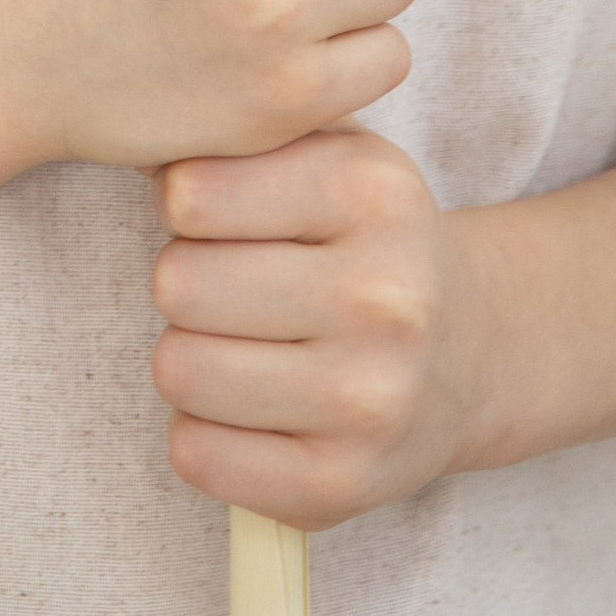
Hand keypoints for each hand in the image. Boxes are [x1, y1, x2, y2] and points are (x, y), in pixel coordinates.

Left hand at [149, 127, 487, 527]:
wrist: (472, 352)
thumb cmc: (365, 238)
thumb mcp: (328, 151)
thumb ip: (243, 131)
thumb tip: (142, 160)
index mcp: (372, 194)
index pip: (190, 195)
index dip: (184, 204)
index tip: (220, 216)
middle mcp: (383, 299)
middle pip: (177, 285)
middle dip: (185, 282)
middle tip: (230, 288)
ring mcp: (368, 401)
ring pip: (179, 371)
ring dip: (189, 357)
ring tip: (239, 345)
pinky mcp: (341, 485)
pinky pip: (196, 455)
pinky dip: (202, 433)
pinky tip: (248, 410)